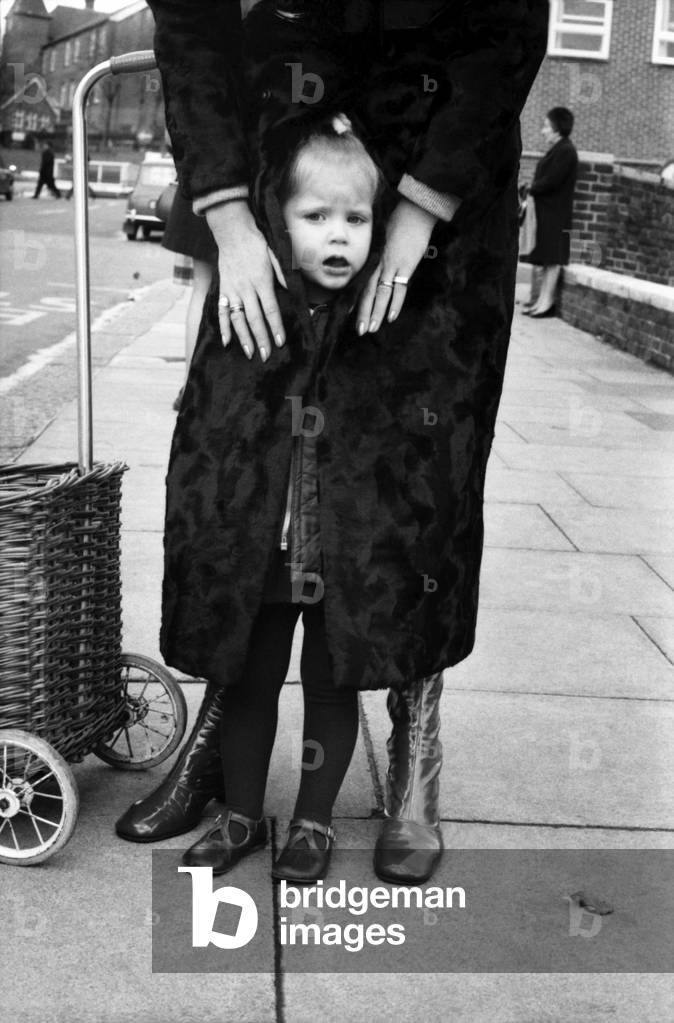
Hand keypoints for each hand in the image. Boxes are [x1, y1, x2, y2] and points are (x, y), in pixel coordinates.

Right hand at [206, 200, 287, 360]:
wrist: (232, 231)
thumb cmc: (257, 243)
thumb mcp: (275, 256)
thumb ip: (283, 275)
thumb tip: (293, 291)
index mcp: (262, 281)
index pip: (271, 310)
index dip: (276, 327)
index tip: (280, 342)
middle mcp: (246, 288)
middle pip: (254, 319)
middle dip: (261, 339)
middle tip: (266, 355)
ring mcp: (232, 290)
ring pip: (238, 319)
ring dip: (244, 338)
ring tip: (250, 353)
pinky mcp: (222, 289)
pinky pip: (221, 311)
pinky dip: (224, 327)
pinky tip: (228, 341)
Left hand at [357, 198, 437, 334]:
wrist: (414, 212)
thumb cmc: (398, 226)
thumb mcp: (382, 241)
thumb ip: (377, 257)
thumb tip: (374, 270)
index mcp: (373, 259)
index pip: (361, 283)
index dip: (355, 300)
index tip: (348, 315)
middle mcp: (378, 264)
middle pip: (367, 292)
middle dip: (363, 313)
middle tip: (359, 330)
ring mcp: (391, 265)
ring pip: (381, 294)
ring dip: (376, 312)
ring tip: (371, 328)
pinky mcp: (406, 265)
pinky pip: (399, 288)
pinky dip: (395, 303)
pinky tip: (391, 317)